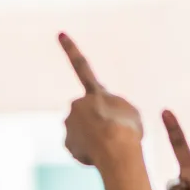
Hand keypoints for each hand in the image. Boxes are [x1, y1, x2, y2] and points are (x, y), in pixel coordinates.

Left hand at [60, 33, 143, 165]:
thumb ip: (111, 110)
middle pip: (88, 113)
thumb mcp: (129, 113)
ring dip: (96, 138)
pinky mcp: (67, 143)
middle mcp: (76, 104)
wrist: (117, 148)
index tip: (60, 33)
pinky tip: (99, 155)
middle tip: (114, 133)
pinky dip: (90, 152)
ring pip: (84, 132)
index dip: (71, 49)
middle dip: (98, 123)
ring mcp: (69, 124)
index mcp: (94, 91)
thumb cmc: (128, 129)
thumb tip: (96, 122)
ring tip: (108, 144)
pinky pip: (81, 148)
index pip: (81, 66)